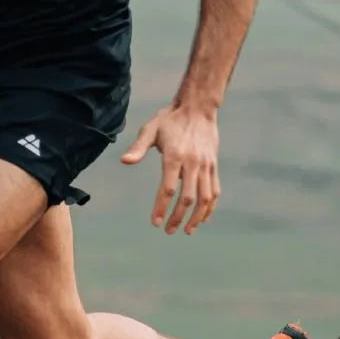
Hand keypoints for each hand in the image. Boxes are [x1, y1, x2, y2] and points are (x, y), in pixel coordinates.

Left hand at [121, 104, 220, 234]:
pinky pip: (215, 191)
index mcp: (175, 156)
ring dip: (196, 217)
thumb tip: (124, 161)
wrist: (198, 107)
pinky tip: (203, 219)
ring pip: (204, 198)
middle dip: (177, 217)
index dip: (161, 208)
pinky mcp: (214, 166)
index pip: (168, 189)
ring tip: (186, 230)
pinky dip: (210, 207)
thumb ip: (138, 147)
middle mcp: (192, 163)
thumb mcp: (150, 129)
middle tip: (168, 231)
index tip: (155, 222)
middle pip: (187, 198)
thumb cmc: (170, 119)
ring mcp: (206, 165)